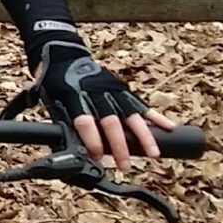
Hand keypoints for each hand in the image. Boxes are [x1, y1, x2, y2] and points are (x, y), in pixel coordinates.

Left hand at [35, 39, 172, 167]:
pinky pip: (141, 106)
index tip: (97, 156)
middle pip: (112, 122)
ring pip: (131, 115)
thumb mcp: (52, 102)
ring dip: (144, 136)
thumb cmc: (57, 85)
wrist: (65, 56)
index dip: (92, 140)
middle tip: (125, 166)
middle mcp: (97, 95)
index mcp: (74, 97)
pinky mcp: (123, 90)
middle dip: (120, 146)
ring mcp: (113, 92)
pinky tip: (170, 128)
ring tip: (154, 155)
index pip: (85, 121)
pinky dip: (156, 118)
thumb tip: (67, 149)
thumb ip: (63, 123)